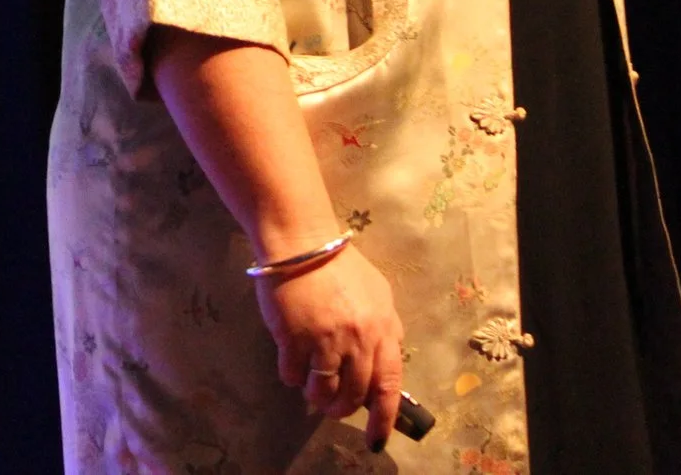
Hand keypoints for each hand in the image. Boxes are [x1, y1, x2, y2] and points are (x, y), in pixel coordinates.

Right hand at [255, 245, 406, 447]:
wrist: (301, 242)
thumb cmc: (339, 266)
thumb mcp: (377, 294)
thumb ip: (385, 327)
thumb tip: (385, 359)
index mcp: (383, 329)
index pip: (388, 386)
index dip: (383, 418)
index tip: (376, 439)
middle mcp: (358, 340)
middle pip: (353, 394)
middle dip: (341, 408)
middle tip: (332, 407)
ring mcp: (325, 340)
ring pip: (322, 391)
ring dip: (316, 397)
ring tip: (311, 389)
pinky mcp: (293, 338)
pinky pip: (293, 375)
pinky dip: (292, 377)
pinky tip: (291, 366)